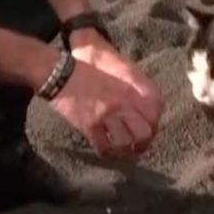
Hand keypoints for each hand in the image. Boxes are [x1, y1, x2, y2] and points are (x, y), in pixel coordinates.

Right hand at [69, 30, 162, 150]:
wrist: (58, 71)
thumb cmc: (84, 64)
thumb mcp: (112, 62)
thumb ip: (128, 77)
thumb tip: (136, 90)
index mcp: (132, 85)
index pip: (155, 110)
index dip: (153, 122)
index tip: (147, 127)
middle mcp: (124, 101)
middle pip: (145, 132)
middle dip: (143, 142)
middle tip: (136, 145)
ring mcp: (108, 114)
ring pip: (126, 143)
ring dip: (124, 149)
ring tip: (121, 150)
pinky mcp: (91, 125)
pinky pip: (104, 146)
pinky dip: (105, 151)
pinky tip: (104, 149)